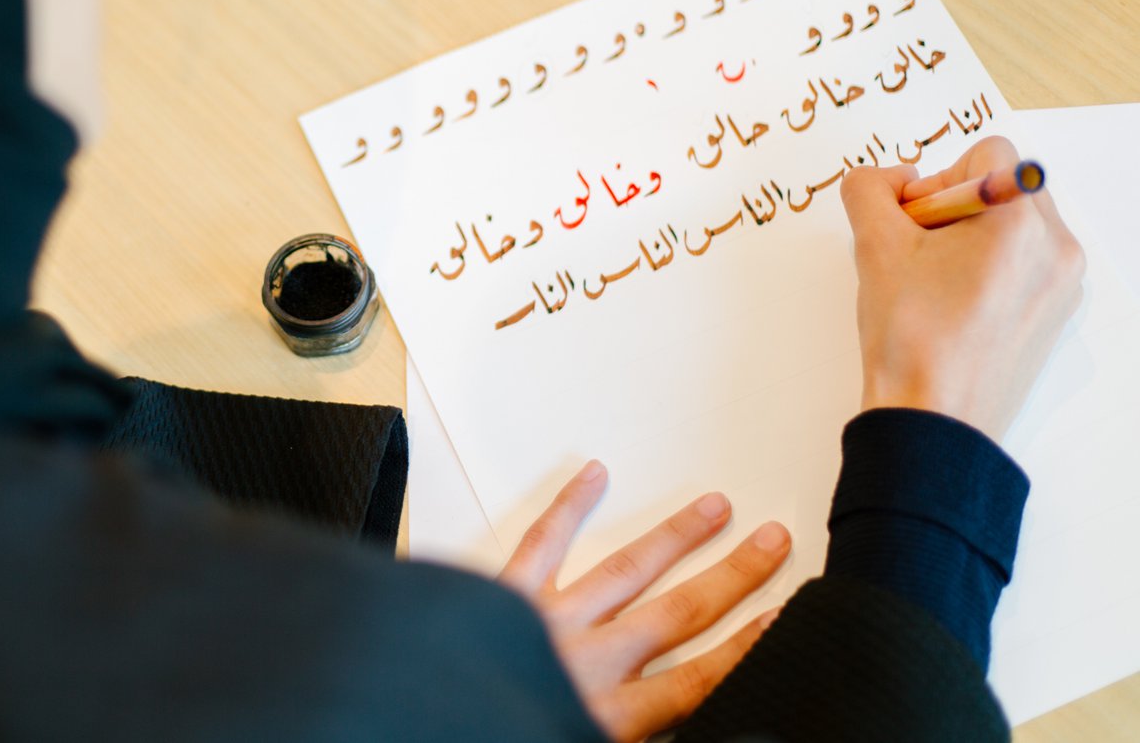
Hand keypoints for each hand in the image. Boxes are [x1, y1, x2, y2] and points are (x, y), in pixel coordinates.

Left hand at [499, 462, 788, 741]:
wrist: (406, 719)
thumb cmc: (486, 729)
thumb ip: (624, 730)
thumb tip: (674, 721)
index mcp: (605, 720)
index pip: (697, 682)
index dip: (745, 648)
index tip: (785, 617)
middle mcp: (583, 664)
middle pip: (675, 615)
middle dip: (730, 578)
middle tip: (772, 542)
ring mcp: (542, 624)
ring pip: (623, 574)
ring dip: (673, 539)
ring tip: (715, 507)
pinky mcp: (498, 598)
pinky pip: (540, 544)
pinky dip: (568, 507)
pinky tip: (595, 474)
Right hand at [840, 135, 1085, 437]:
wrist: (933, 419)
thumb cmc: (911, 339)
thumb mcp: (873, 248)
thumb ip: (869, 190)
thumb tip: (887, 181)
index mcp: (1021, 222)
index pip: (986, 153)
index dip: (936, 180)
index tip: (911, 224)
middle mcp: (1057, 247)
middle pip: (1004, 187)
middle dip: (955, 208)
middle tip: (918, 253)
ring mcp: (1062, 283)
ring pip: (1014, 226)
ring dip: (970, 238)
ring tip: (935, 282)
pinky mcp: (1054, 312)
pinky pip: (1024, 264)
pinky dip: (988, 269)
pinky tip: (954, 304)